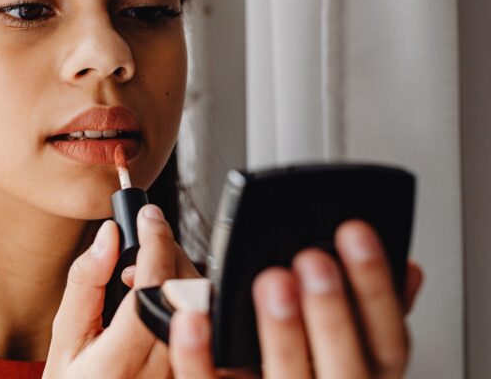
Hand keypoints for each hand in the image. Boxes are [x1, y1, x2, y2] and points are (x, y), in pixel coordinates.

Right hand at [43, 204, 201, 377]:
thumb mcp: (64, 336)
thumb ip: (85, 282)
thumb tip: (109, 236)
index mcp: (119, 361)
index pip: (152, 285)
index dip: (154, 240)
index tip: (147, 216)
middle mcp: (160, 371)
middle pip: (185, 291)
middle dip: (168, 253)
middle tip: (145, 242)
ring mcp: (182, 375)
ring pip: (202, 306)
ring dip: (181, 275)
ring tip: (148, 277)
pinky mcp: (194, 373)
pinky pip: (210, 326)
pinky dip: (192, 300)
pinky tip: (168, 301)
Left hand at [168, 220, 423, 378]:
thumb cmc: (309, 369)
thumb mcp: (355, 348)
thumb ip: (371, 313)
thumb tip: (405, 268)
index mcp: (363, 376)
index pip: (389, 344)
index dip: (377, 289)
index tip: (355, 233)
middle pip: (344, 367)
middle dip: (332, 312)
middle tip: (314, 260)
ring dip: (281, 332)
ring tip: (271, 280)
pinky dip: (199, 355)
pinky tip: (193, 317)